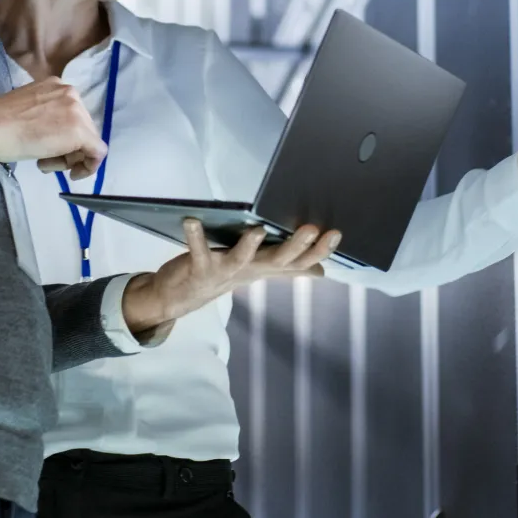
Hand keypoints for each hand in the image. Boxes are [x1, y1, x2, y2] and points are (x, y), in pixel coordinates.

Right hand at [0, 79, 106, 179]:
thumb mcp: (28, 110)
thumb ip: (46, 116)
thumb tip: (54, 134)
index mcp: (56, 85)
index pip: (72, 115)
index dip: (64, 137)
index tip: (50, 149)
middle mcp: (71, 93)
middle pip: (83, 128)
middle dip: (69, 149)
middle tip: (47, 160)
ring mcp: (77, 111)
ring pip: (88, 141)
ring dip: (70, 158)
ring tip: (45, 163)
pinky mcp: (80, 131)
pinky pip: (97, 152)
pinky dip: (89, 166)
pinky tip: (73, 174)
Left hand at [121, 220, 341, 336]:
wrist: (181, 297)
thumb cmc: (222, 275)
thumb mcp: (257, 270)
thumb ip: (287, 267)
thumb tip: (320, 271)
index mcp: (264, 267)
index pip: (299, 261)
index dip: (319, 250)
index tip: (336, 233)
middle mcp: (248, 270)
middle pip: (278, 260)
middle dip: (296, 246)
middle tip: (312, 228)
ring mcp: (223, 271)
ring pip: (240, 259)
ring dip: (249, 246)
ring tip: (257, 229)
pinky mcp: (199, 267)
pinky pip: (197, 250)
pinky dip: (194, 236)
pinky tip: (191, 220)